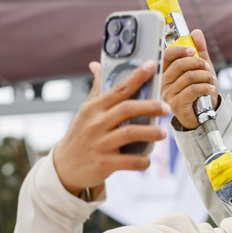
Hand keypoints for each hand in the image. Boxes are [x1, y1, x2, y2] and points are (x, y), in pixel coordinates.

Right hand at [53, 60, 168, 195]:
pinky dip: (142, 160)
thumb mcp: (86, 112)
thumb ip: (96, 90)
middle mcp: (95, 124)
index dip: (137, 77)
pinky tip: (148, 159)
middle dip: (150, 106)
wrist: (64, 167)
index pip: (118, 89)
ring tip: (163, 133)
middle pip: (127, 109)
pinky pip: (129, 161)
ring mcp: (99, 144)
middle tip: (167, 108)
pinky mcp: (103, 164)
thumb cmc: (81, 135)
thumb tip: (96, 65)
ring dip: (150, 132)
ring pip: (130, 133)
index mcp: (93, 108)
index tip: (152, 66)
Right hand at [161, 29, 218, 129]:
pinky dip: (206, 86)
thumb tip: (196, 33)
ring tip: (211, 80)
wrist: (203, 114)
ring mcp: (168, 94)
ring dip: (205, 76)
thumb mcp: (202, 69)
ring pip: (189, 76)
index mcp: (165, 71)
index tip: (193, 50)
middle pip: (180, 65)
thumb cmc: (200, 92)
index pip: (166, 55)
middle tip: (207, 68)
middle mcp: (163, 82)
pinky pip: (193, 89)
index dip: (180, 50)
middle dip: (199, 64)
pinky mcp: (176, 104)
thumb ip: (199, 51)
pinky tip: (210, 88)